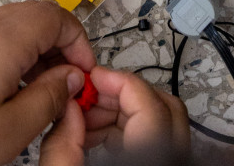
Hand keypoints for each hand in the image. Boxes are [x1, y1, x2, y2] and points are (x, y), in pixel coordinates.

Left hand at [0, 2, 94, 165]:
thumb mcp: (12, 129)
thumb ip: (50, 98)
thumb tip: (72, 78)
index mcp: (3, 39)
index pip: (56, 15)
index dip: (79, 41)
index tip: (86, 74)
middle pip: (35, 15)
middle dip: (60, 44)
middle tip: (71, 82)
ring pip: (13, 27)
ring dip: (37, 51)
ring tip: (46, 93)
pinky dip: (13, 58)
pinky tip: (13, 94)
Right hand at [40, 67, 188, 165]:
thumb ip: (62, 143)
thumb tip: (68, 106)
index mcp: (150, 158)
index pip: (150, 104)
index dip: (119, 81)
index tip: (93, 77)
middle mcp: (170, 159)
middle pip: (163, 106)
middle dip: (122, 93)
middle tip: (89, 96)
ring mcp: (171, 163)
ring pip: (161, 120)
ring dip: (123, 111)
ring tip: (86, 121)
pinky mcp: (165, 165)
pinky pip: (155, 138)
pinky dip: (128, 130)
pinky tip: (97, 139)